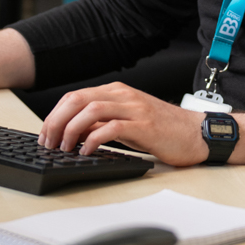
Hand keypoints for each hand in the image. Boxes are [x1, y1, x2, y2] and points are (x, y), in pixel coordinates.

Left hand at [39, 82, 207, 166]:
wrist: (198, 133)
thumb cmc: (164, 130)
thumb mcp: (128, 122)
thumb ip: (103, 123)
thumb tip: (74, 133)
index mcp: (117, 92)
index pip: (75, 96)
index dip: (55, 115)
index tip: (46, 135)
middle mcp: (123, 96)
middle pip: (78, 100)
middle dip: (56, 121)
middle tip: (48, 143)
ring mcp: (134, 109)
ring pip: (91, 110)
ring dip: (71, 129)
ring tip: (63, 148)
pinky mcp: (144, 126)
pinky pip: (111, 128)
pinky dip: (94, 138)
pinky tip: (86, 151)